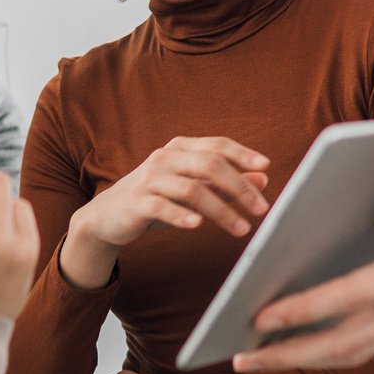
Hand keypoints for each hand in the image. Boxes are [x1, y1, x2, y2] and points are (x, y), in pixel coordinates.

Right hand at [60, 137, 270, 289]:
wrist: (107, 217)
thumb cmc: (156, 200)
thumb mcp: (192, 189)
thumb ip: (224, 183)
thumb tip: (263, 179)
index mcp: (180, 149)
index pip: (217, 145)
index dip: (242, 155)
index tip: (266, 166)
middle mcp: (165, 158)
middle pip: (209, 164)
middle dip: (239, 186)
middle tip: (261, 208)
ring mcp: (149, 179)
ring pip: (192, 189)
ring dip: (221, 210)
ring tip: (242, 228)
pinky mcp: (137, 202)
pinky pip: (162, 207)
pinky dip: (182, 216)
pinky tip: (198, 226)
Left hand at [232, 103, 373, 372]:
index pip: (349, 298)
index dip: (303, 308)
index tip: (259, 314)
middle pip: (338, 345)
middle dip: (285, 356)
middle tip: (235, 357)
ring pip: (348, 352)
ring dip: (301, 359)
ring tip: (255, 360)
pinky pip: (363, 345)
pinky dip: (328, 349)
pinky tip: (302, 343)